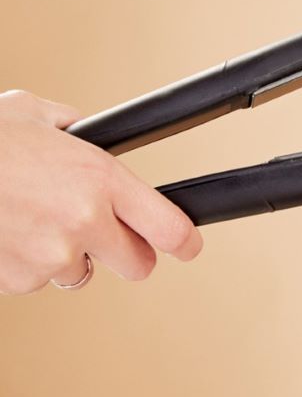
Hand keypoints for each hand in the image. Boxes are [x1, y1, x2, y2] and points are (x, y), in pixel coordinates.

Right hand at [0, 89, 202, 294]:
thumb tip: (88, 133)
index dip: (185, 242)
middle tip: (108, 235)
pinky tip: (10, 233)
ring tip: (35, 220)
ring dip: (67, 254)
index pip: (170, 228)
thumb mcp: (40, 116)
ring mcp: (50, 257)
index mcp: (102, 180)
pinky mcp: (17, 281)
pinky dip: (26, 263)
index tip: (189, 246)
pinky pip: (36, 280)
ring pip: (80, 272)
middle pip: (137, 264)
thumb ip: (78, 131)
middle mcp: (84, 223)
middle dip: (127, 252)